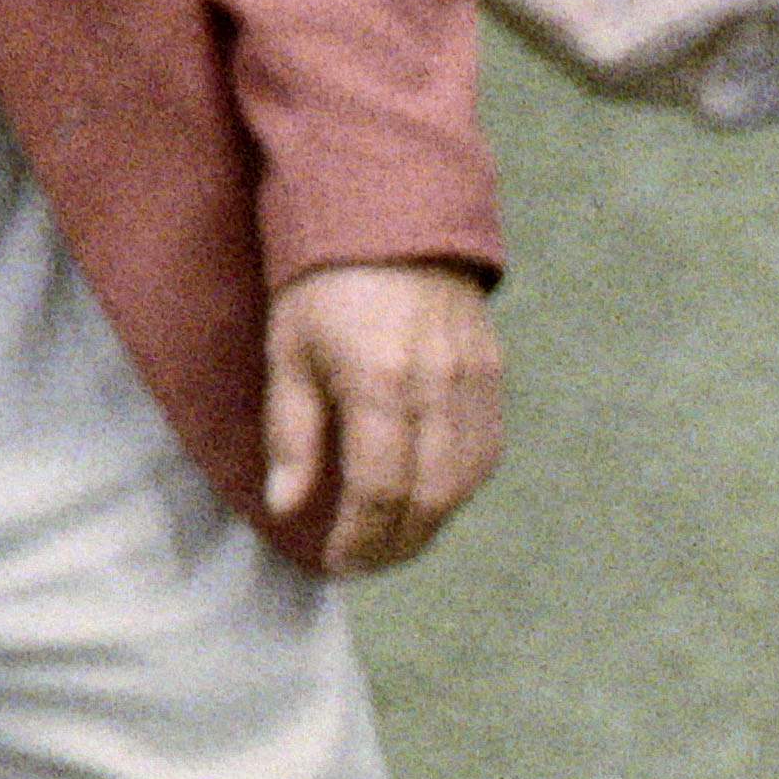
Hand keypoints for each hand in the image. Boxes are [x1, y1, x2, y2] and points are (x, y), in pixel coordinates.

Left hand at [260, 258, 504, 575]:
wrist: (391, 215)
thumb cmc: (324, 283)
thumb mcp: (289, 352)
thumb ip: (291, 433)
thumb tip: (286, 505)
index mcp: (379, 380)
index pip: (378, 488)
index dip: (360, 538)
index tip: (338, 562)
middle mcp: (436, 386)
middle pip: (428, 497)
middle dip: (396, 543)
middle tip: (366, 563)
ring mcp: (473, 381)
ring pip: (463, 483)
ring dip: (430, 524)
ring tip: (395, 540)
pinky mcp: (492, 375)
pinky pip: (484, 452)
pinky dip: (458, 488)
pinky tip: (428, 499)